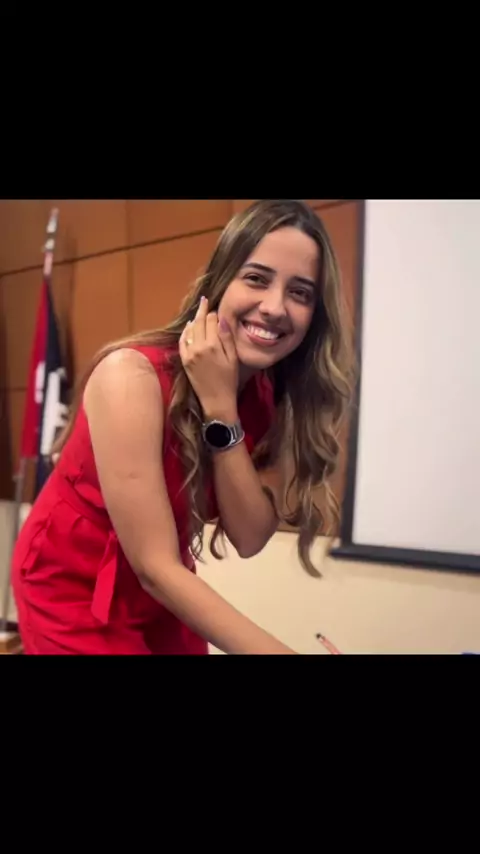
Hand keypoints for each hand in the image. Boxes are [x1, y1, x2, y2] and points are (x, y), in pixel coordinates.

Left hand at [179, 297, 238, 419]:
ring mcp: (189, 354)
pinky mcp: (184, 360)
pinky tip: (189, 328)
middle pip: (199, 322)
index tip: (216, 309)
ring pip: (190, 330)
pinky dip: (185, 332)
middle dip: (202, 310)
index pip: (212, 321)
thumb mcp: (233, 358)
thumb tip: (221, 319)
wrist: (216, 401)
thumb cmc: (229, 380)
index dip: (215, 313)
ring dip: (194, 320)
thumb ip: (226, 337)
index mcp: (213, 345)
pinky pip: (182, 341)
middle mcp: (198, 347)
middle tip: (205, 301)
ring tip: (199, 313)